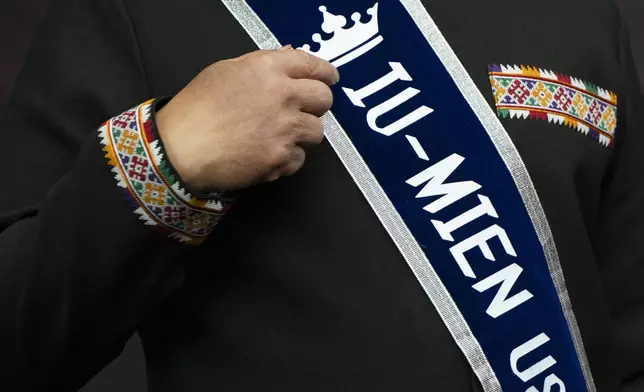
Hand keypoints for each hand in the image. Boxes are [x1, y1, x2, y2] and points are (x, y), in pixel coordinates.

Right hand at [155, 46, 338, 191]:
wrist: (180, 149)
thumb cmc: (196, 108)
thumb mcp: (224, 71)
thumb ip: (262, 63)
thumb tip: (289, 55)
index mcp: (268, 69)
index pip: (313, 65)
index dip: (326, 74)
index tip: (329, 80)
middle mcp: (283, 96)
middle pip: (324, 99)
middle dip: (317, 105)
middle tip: (304, 111)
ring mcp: (285, 129)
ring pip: (317, 131)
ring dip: (302, 134)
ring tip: (279, 135)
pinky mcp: (281, 157)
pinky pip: (299, 158)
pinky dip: (286, 159)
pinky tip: (265, 154)